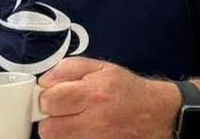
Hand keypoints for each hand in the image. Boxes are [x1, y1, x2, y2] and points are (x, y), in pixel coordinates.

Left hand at [37, 57, 181, 138]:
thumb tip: (44, 80)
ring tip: (71, 120)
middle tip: (61, 110)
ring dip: (59, 130)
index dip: (46, 97)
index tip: (53, 95)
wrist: (155, 112)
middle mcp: (94, 121)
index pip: (50, 101)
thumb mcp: (100, 67)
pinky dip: (70, 138)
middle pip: (48, 128)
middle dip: (50, 117)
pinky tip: (80, 129)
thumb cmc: (125, 89)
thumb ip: (67, 68)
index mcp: (92, 93)